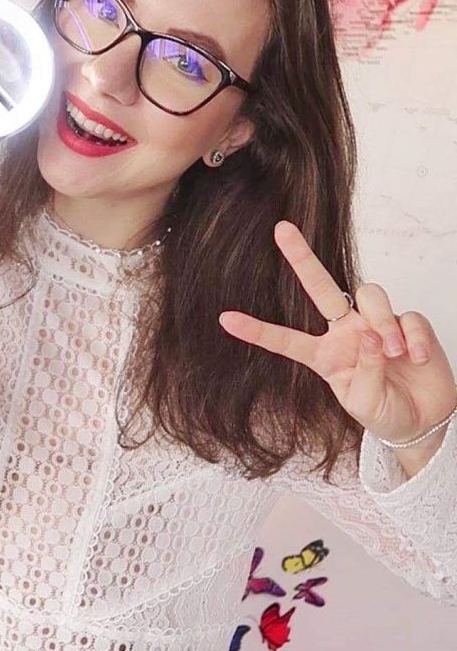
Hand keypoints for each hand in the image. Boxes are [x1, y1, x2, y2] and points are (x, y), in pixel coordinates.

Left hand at [218, 220, 455, 450]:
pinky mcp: (409, 325)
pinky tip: (418, 358)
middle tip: (281, 230)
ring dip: (383, 323)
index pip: (286, 340)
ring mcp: (376, 325)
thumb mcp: (366, 402)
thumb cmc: (386, 412)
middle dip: (302, 258)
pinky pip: (409, 317)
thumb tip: (370, 337)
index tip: (225, 319)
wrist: (425, 420)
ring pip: (371, 296)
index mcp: (324, 355)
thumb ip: (365, 370)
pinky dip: (416, 338)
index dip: (257, 330)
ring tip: (395, 353)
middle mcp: (346, 332)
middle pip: (320, 287)